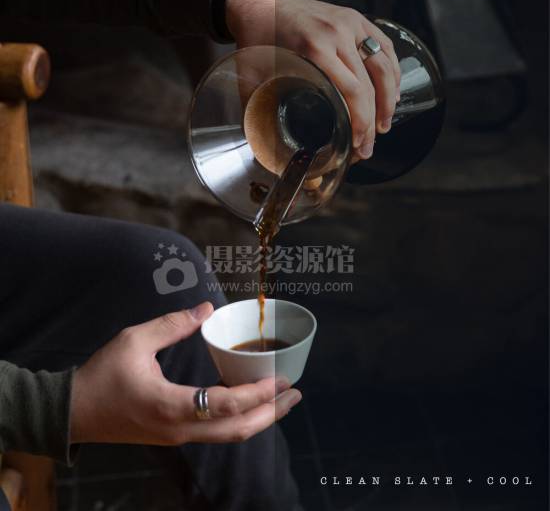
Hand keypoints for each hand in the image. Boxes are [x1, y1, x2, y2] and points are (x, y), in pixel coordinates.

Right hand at [70, 302, 300, 445]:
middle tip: (295, 393)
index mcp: (171, 406)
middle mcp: (180, 429)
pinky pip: (215, 431)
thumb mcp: (134, 341)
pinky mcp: (174, 434)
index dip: (258, 394)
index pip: (225, 406)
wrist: (74, 412)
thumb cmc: (102, 376)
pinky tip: (248, 400)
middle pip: (237, 430)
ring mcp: (178, 436)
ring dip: (258, 418)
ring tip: (281, 399)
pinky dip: (238, 417)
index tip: (281, 379)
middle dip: (271, 413)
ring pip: (228, 435)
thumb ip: (173, 325)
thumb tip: (206, 309)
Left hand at [226, 0, 400, 160]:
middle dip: (373, 120)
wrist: (259, 2)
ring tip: (384, 124)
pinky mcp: (356, 18)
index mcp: (314, 48)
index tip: (357, 143)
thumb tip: (257, 146)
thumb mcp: (252, 74)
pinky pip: (384, 46)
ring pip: (383, 65)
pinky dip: (393, 71)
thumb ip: (256, 109)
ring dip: (389, 99)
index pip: (352, 91)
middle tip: (368, 146)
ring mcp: (350, 23)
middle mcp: (337, 33)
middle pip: (369, 84)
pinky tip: (393, 92)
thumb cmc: (255, 37)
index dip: (360, 121)